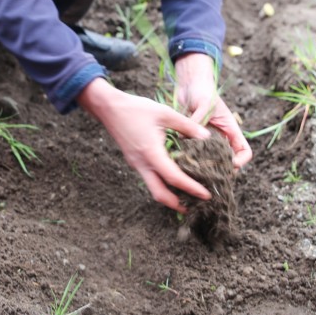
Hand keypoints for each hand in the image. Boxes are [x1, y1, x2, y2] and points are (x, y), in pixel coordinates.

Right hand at [78, 77, 211, 211]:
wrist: (109, 108)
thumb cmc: (136, 109)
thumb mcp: (165, 113)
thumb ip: (187, 125)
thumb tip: (206, 136)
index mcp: (151, 153)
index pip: (174, 178)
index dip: (191, 188)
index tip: (206, 195)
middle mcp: (142, 163)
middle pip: (160, 194)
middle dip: (177, 204)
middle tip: (194, 206)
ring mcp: (136, 164)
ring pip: (153, 188)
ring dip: (169, 196)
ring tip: (186, 196)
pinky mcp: (134, 161)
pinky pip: (149, 178)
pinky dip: (162, 184)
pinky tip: (173, 178)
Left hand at [175, 53, 251, 168]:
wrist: (189, 84)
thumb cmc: (201, 91)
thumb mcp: (203, 105)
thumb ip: (198, 121)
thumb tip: (184, 139)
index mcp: (230, 130)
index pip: (244, 150)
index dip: (241, 160)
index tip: (230, 165)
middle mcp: (220, 138)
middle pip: (228, 161)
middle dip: (222, 170)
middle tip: (211, 178)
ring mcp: (207, 140)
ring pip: (211, 161)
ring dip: (207, 168)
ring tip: (197, 175)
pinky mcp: (192, 140)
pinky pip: (195, 155)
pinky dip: (191, 161)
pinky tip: (182, 165)